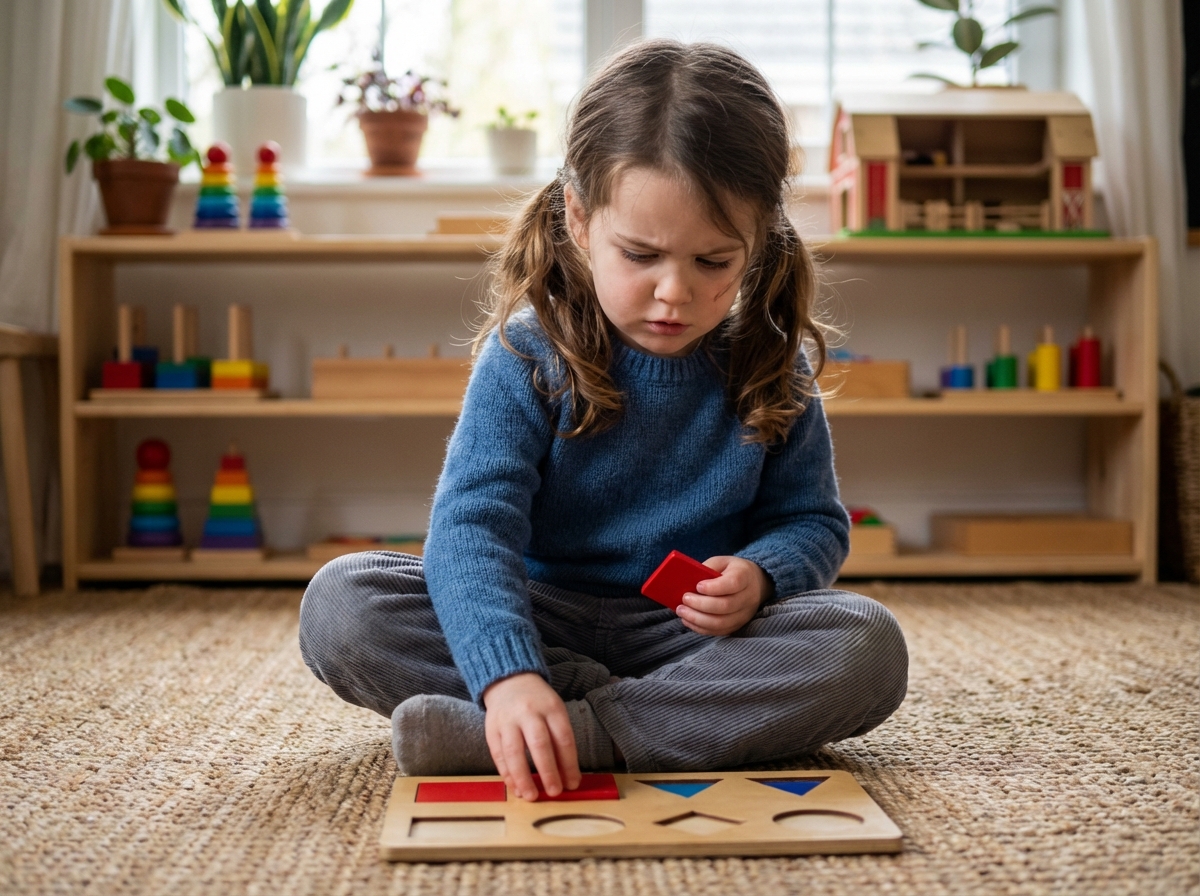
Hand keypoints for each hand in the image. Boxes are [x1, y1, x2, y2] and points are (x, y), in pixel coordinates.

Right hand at [482, 672, 580, 800]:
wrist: (509, 680)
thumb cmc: (538, 702)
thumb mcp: (555, 712)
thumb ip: (560, 740)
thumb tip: (567, 776)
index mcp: (551, 707)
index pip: (563, 738)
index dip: (569, 763)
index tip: (573, 784)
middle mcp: (528, 712)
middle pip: (539, 744)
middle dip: (548, 771)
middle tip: (554, 792)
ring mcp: (507, 720)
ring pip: (514, 751)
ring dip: (522, 777)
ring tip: (530, 796)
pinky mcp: (491, 729)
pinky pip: (498, 754)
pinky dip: (506, 773)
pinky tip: (514, 786)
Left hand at [676, 556, 772, 636]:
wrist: (756, 584)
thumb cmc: (733, 571)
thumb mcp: (722, 562)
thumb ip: (707, 569)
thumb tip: (686, 581)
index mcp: (745, 576)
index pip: (733, 584)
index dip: (714, 587)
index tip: (697, 586)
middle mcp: (748, 597)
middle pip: (725, 606)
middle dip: (700, 605)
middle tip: (684, 599)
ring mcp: (744, 614)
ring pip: (721, 622)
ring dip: (698, 619)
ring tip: (681, 611)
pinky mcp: (738, 625)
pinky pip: (719, 631)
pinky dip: (701, 628)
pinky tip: (688, 620)